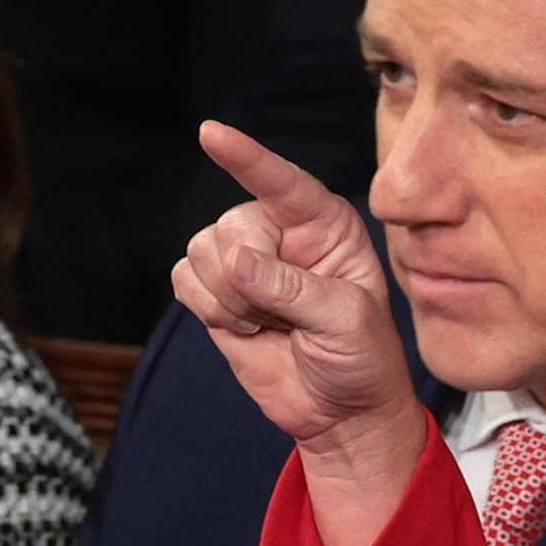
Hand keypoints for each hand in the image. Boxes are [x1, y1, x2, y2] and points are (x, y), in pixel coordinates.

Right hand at [174, 121, 423, 545]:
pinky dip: (210, 310)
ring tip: (270, 324)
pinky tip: (246, 329)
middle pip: (232, 226)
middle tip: (286, 316)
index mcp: (326, 225)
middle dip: (249, 279)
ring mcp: (244, 257)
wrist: (340, 412)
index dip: (247, 158)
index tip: (211, 133)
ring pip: (202, 251)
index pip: (282, 183)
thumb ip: (293, 288)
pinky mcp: (215, 288)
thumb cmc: (361, 360)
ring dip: (231, 300)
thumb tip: (235, 262)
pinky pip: (185, 280)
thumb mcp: (345, 322)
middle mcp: (281, 230)